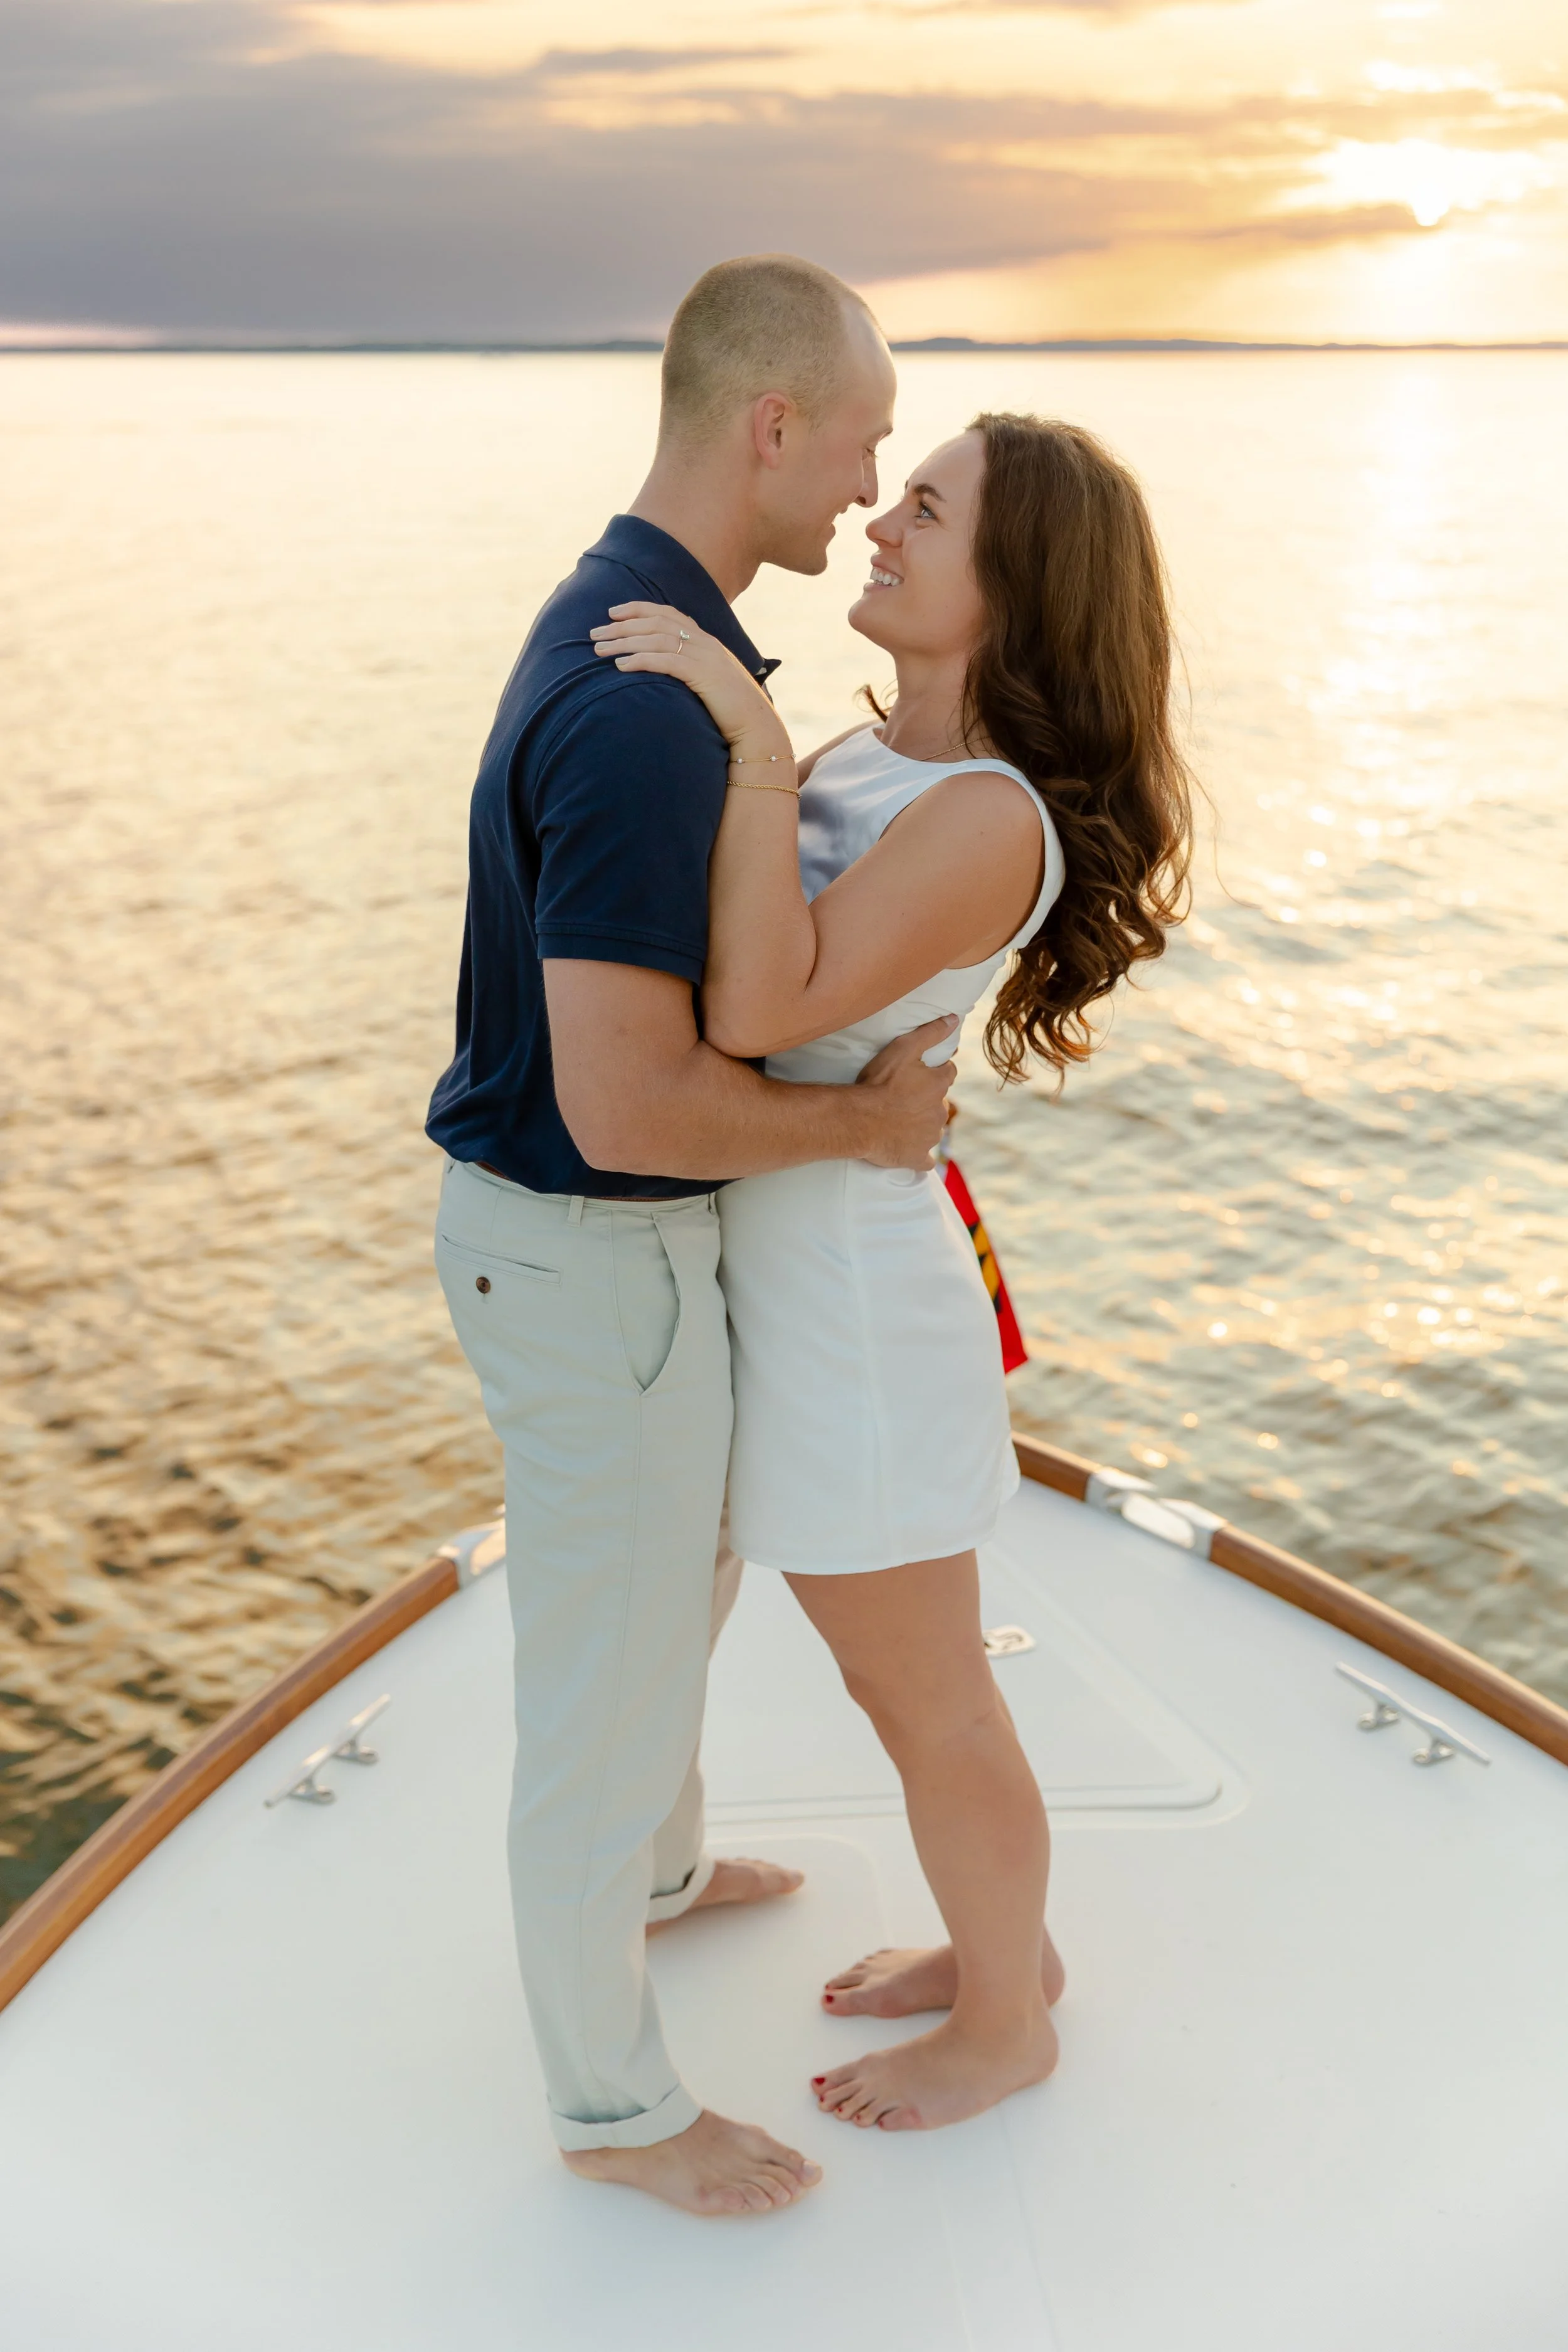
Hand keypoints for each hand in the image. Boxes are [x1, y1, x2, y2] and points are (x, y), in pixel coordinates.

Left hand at [590, 603, 792, 768]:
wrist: (758, 727)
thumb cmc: (731, 711)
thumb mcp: (710, 683)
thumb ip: (691, 670)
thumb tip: (666, 669)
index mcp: (706, 641)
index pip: (667, 613)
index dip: (638, 609)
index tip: (613, 613)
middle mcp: (705, 643)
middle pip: (655, 623)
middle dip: (621, 626)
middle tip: (594, 634)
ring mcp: (706, 657)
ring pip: (656, 639)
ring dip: (624, 642)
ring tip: (599, 651)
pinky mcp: (704, 676)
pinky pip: (666, 661)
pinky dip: (641, 660)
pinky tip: (621, 666)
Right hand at [853, 1017, 957, 1170]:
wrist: (861, 1119)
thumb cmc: (880, 1082)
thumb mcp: (904, 1048)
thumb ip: (931, 1032)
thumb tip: (954, 1019)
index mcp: (939, 1084)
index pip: (948, 1073)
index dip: (935, 1072)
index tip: (920, 1074)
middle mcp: (940, 1111)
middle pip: (938, 1102)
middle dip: (925, 1100)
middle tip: (902, 1098)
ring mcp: (930, 1137)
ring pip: (932, 1129)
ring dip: (920, 1125)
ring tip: (898, 1121)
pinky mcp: (917, 1157)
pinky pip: (924, 1159)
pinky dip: (919, 1155)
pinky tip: (908, 1151)